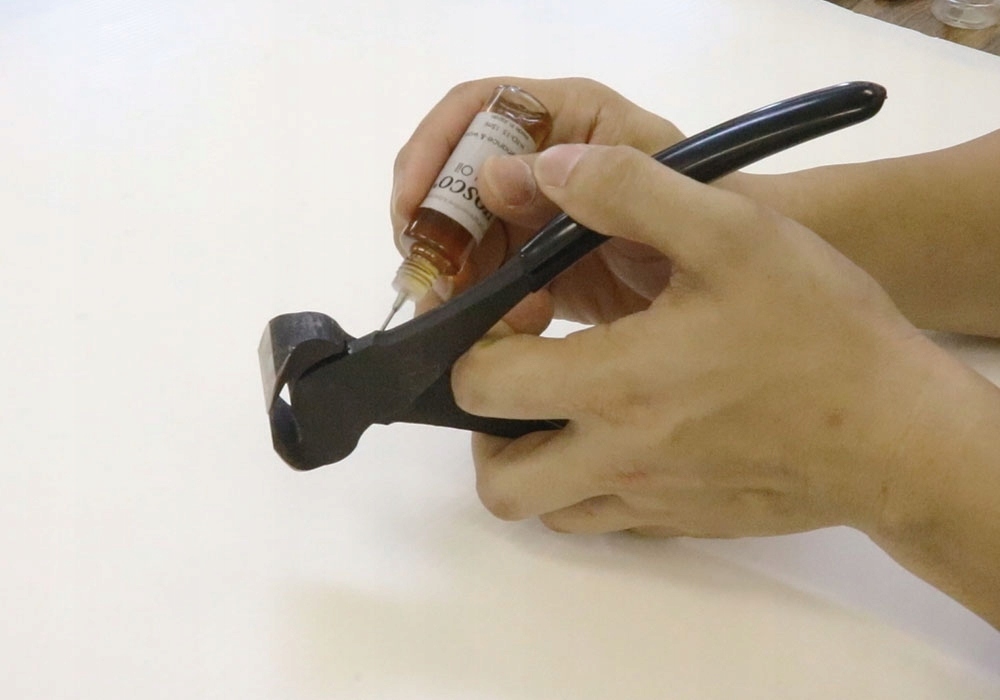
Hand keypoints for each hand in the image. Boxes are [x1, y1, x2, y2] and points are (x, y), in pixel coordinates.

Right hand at [391, 77, 684, 324]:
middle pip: (453, 183)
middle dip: (438, 235)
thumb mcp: (655, 183)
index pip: (475, 111)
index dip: (432, 152)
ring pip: (460, 239)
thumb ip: (584, 175)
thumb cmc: (708, 213)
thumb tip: (489, 178)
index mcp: (562, 119)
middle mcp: (536, 162)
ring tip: (487, 320)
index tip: (411, 207)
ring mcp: (530, 218)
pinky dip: (484, 309)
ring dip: (460, 282)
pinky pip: (484, 282)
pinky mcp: (532, 268)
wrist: (733, 279)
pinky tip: (512, 331)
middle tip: (439, 285)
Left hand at [451, 143, 943, 538]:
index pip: (483, 385)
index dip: (478, 342)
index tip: (521, 310)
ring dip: (531, 458)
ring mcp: (647, 502)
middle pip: (497, 479)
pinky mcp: (680, 524)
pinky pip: (599, 520)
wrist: (897, 429)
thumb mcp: (732, 230)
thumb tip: (549, 172)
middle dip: (484, 422)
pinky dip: (584, 483)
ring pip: (544, 509)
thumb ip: (630, 191)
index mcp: (615, 385)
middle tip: (523, 371)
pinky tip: (623, 433)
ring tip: (563, 404)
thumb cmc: (817, 327)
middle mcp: (618, 459)